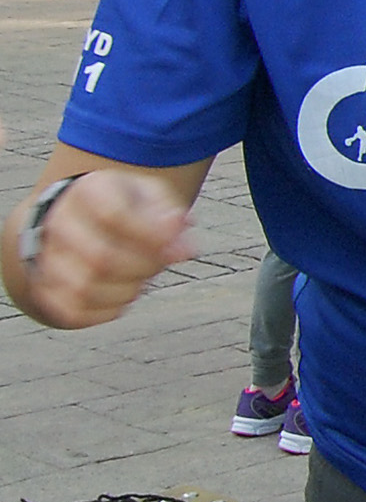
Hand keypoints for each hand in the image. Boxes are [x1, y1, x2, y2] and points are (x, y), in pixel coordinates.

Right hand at [16, 171, 196, 327]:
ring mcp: (47, 255)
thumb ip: (171, 219)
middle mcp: (59, 221)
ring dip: (126, 292)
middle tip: (159, 264)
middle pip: (100, 257)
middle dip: (143, 267)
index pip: (114, 215)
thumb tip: (185, 252)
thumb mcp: (153, 197)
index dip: (150, 234)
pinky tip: (122, 296)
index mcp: (89, 190)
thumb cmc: (127, 206)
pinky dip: (106, 311)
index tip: (173, 241)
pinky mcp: (45, 286)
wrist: (79, 216)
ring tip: (141, 280)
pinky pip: (72, 311)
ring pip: (83, 288)